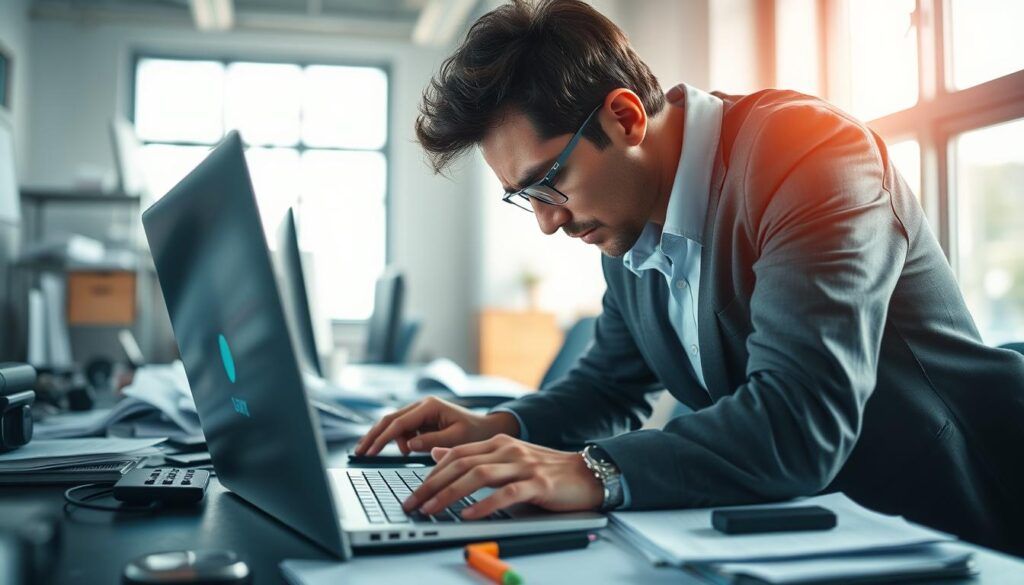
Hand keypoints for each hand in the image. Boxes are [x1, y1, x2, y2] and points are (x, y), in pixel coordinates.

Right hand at [353, 395, 519, 455]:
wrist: (487, 428)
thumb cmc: (475, 433)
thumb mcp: (457, 439)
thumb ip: (433, 442)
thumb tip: (409, 446)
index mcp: (430, 406)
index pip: (398, 423)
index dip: (382, 438)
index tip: (370, 452)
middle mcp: (422, 405)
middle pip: (389, 419)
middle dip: (373, 436)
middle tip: (359, 452)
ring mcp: (420, 411)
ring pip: (394, 424)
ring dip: (387, 439)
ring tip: (384, 454)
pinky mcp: (421, 419)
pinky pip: (403, 429)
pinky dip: (398, 440)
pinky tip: (403, 451)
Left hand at [401, 434, 604, 519]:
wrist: (585, 473)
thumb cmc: (545, 470)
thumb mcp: (506, 458)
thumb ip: (474, 456)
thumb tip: (437, 454)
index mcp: (497, 443)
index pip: (456, 454)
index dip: (431, 472)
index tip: (414, 492)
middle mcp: (507, 450)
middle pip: (461, 464)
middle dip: (432, 485)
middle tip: (414, 503)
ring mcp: (523, 465)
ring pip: (479, 476)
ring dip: (451, 494)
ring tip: (433, 509)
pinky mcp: (538, 483)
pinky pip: (507, 493)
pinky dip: (486, 505)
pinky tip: (470, 515)